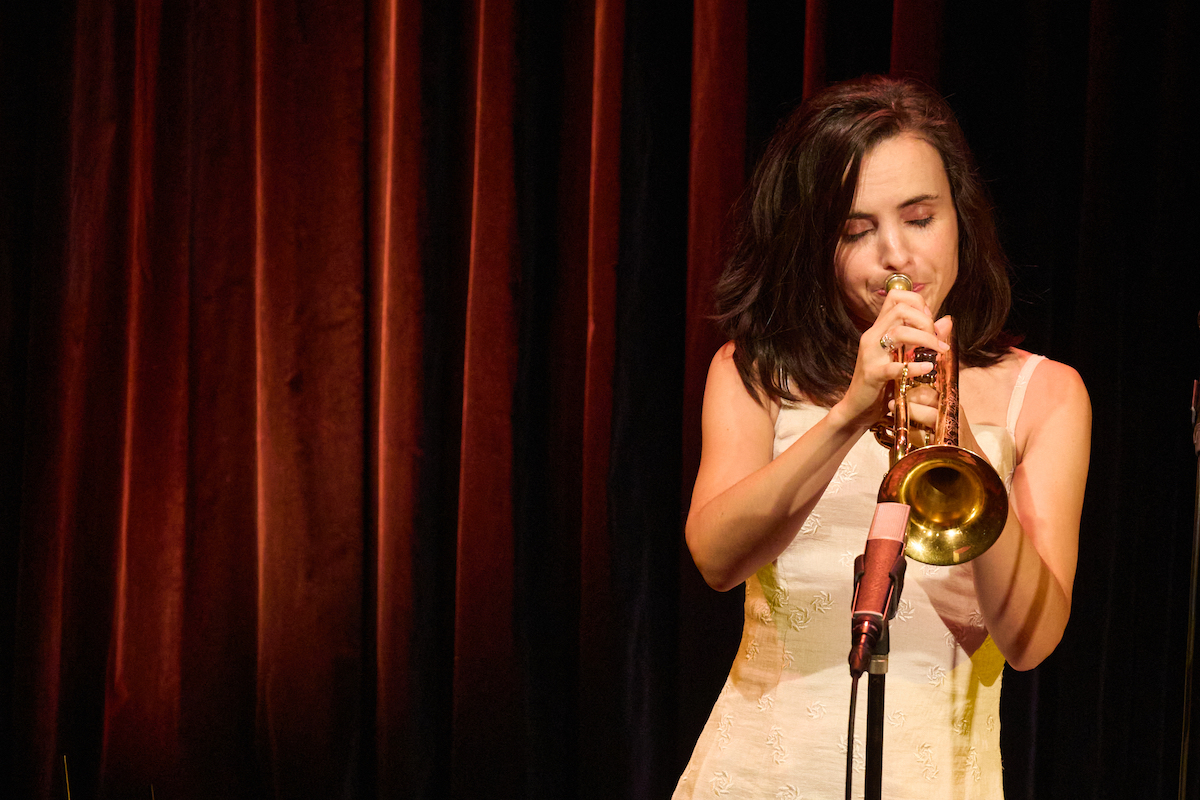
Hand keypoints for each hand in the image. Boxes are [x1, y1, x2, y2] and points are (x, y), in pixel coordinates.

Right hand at [835, 287, 948, 429]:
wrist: (858, 407)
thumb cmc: (882, 381)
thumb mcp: (904, 355)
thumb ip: (924, 337)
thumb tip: (947, 321)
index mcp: (879, 328)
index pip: (896, 297)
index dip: (918, 303)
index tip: (929, 320)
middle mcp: (872, 336)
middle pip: (900, 309)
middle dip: (925, 320)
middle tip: (936, 340)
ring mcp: (871, 354)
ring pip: (898, 331)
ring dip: (925, 339)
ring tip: (938, 352)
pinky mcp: (872, 374)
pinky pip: (894, 367)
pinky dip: (914, 367)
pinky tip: (927, 368)